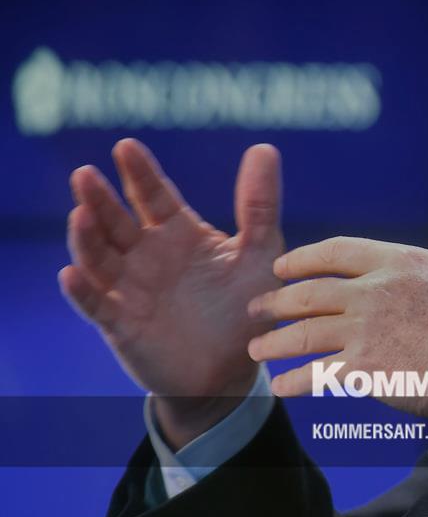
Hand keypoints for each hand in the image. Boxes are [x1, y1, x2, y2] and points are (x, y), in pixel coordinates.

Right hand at [59, 139, 283, 446]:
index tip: (126, 147)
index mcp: (180, 234)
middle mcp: (148, 256)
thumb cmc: (247, 307)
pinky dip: (83, 290)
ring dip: (87, 238)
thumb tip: (265, 148)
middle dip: (100, 198)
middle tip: (86, 174)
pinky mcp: (122, 324)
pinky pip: (97, 305)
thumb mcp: (260, 252)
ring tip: (80, 215)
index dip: (140, 173)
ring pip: (100, 257)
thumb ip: (260, 204)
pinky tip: (72, 273)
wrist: (235, 370)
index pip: (154, 196)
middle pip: (117, 221)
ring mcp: (130, 288)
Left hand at [246, 164, 427, 428]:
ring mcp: (366, 332)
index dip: (304, 258)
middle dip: (277, 301)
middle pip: (309, 291)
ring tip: (258, 350)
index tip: (283, 267)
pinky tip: (281, 386)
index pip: (336, 251)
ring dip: (276, 342)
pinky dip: (294, 381)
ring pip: (304, 333)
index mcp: (401, 261)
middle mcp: (375, 292)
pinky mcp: (365, 371)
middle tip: (258, 309)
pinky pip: (315, 374)